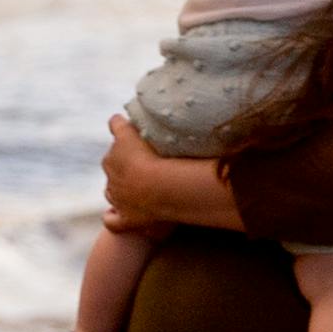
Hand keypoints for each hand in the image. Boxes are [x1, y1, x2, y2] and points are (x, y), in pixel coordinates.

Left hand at [103, 117, 237, 229]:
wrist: (159, 187)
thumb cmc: (172, 155)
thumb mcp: (181, 133)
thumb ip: (191, 120)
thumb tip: (220, 111)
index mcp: (123, 140)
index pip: (118, 127)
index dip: (126, 129)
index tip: (134, 130)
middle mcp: (112, 164)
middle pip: (113, 158)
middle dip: (125, 159)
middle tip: (148, 163)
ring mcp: (116, 192)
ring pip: (112, 186)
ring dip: (122, 187)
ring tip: (140, 188)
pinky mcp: (124, 217)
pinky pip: (113, 220)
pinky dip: (114, 219)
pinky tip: (118, 218)